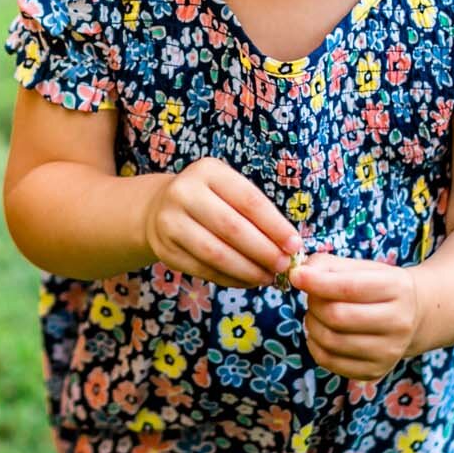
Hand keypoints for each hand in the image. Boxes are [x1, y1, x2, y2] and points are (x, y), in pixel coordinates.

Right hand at [140, 158, 304, 288]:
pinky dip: (230, 279)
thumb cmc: (209, 199)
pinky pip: (203, 269)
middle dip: (264, 251)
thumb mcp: (229, 190)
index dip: (275, 226)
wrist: (158, 208)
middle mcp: (184, 192)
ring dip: (248, 270)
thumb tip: (289, 247)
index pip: (249, 200)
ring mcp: (170, 222)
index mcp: (208, 171)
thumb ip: (256, 213)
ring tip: (267, 277)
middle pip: (232, 228)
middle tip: (284, 266)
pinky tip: (247, 281)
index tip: (295, 245)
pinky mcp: (165, 249)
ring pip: (216, 253)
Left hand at [292, 254, 422, 380]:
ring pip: (331, 341)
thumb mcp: (360, 267)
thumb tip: (299, 274)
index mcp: (397, 289)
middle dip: (314, 304)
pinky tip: (320, 333)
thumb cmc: (376, 286)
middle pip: (337, 317)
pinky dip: (314, 345)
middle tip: (312, 298)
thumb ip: (327, 266)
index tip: (296, 276)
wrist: (411, 315)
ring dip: (312, 324)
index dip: (317, 282)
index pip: (349, 288)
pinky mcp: (375, 371)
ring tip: (316, 314)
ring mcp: (389, 351)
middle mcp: (399, 323)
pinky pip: (330, 361)